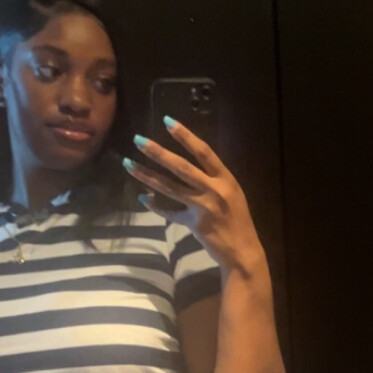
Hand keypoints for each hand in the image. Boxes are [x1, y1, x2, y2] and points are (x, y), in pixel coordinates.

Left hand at [123, 120, 262, 270]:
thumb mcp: (232, 195)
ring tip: (129, 164)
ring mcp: (203, 207)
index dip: (184, 135)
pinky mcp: (194, 224)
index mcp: (226, 178)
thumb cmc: (237, 221)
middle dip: (158, 152)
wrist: (243, 252)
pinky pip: (170, 213)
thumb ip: (213, 181)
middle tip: (138, 140)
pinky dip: (156, 206)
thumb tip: (189, 167)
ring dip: (147, 175)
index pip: (203, 151)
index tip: (167, 121)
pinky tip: (143, 198)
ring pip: (169, 187)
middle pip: (181, 166)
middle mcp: (215, 189)